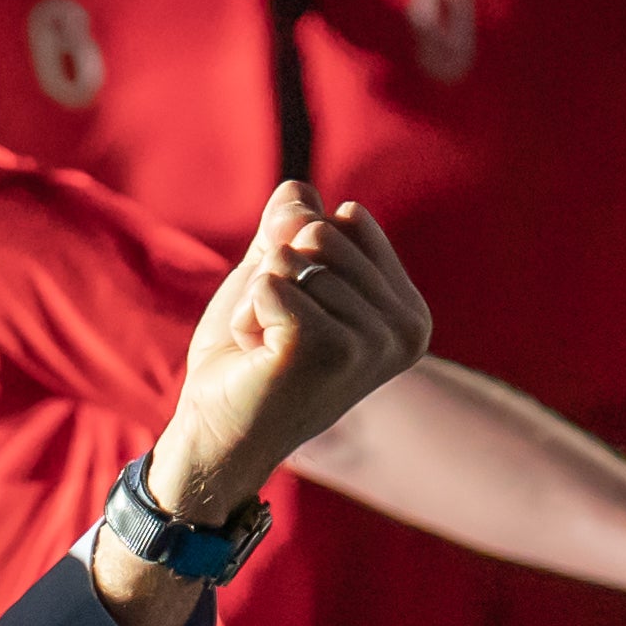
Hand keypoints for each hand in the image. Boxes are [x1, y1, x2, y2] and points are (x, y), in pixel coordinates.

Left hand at [144, 184, 431, 523]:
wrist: (218, 433)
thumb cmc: (250, 357)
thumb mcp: (276, 275)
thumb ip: (290, 226)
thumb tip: (298, 191)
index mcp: (408, 310)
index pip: (348, 220)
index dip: (299, 257)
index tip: (296, 313)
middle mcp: (404, 328)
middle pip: (321, 230)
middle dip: (277, 276)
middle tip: (277, 334)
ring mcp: (369, 341)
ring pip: (290, 256)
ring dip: (258, 301)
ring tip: (268, 348)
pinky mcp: (324, 349)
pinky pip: (269, 281)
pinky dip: (246, 313)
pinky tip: (258, 357)